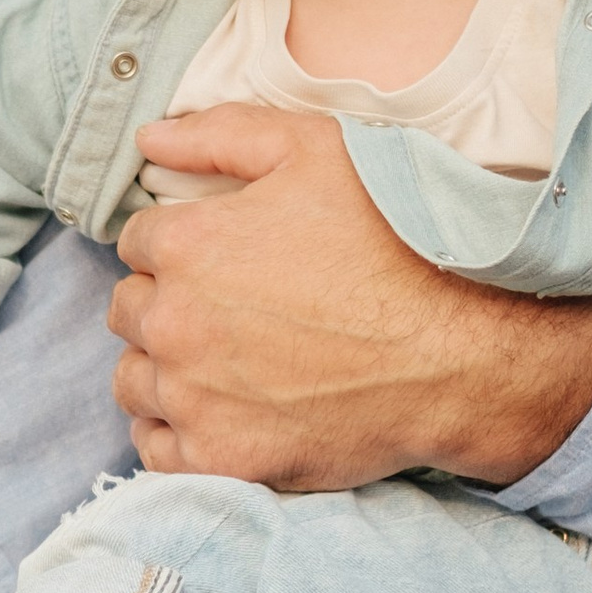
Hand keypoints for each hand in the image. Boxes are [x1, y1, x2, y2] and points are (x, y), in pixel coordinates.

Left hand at [109, 106, 591, 489]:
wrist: (462, 354)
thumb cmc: (398, 243)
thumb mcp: (317, 151)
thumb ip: (220, 133)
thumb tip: (148, 138)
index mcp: (186, 244)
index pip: (138, 241)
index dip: (180, 243)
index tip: (224, 256)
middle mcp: (174, 322)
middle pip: (129, 310)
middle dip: (167, 301)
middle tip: (231, 309)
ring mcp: (192, 397)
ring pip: (134, 380)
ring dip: (163, 367)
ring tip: (224, 362)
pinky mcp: (218, 459)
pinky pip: (156, 447)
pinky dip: (176, 430)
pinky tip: (220, 412)